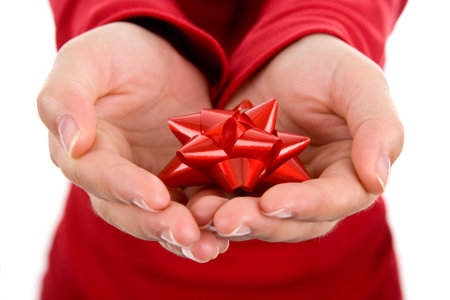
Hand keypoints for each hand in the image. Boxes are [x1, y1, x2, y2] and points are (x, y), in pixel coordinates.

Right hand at [37, 22, 227, 261]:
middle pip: (129, 210)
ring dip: (184, 236)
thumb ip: (67, 96)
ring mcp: (150, 181)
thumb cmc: (119, 53)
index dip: (124, 187)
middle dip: (158, 224)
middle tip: (187, 234)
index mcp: (85, 150)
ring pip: (162, 218)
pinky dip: (207, 222)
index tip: (156, 196)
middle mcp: (114, 176)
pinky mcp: (182, 181)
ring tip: (210, 247)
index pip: (99, 175)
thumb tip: (71, 141)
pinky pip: (192, 206)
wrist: (160, 55)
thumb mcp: (88, 61)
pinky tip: (227, 234)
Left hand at [189, 34, 403, 241]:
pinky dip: (210, 202)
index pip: (335, 201)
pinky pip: (227, 198)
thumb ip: (378, 128)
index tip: (274, 202)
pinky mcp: (244, 180)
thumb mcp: (359, 85)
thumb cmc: (328, 67)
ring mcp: (275, 189)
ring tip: (200, 213)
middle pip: (291, 221)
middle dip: (259, 223)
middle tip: (225, 220)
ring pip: (255, 216)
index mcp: (349, 175)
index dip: (307, 205)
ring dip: (229, 219)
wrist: (286, 59)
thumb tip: (377, 182)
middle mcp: (313, 192)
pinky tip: (190, 202)